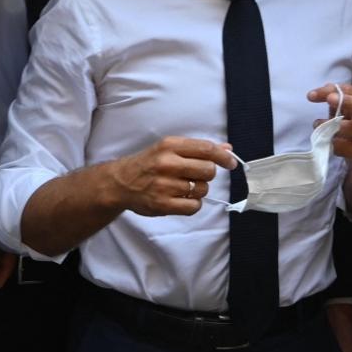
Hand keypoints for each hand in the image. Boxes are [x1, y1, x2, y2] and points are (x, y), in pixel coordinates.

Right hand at [106, 136, 236, 216]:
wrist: (120, 182)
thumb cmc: (149, 163)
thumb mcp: (169, 148)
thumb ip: (198, 148)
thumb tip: (228, 149)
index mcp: (170, 146)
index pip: (206, 149)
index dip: (223, 157)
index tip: (231, 163)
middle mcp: (167, 164)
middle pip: (208, 170)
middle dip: (208, 174)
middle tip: (198, 175)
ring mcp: (164, 185)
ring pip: (202, 189)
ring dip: (199, 189)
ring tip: (185, 187)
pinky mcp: (162, 204)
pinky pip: (193, 206)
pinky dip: (193, 203)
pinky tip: (183, 199)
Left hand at [309, 83, 351, 173]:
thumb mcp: (346, 111)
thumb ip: (336, 101)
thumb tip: (320, 91)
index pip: (350, 91)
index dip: (332, 90)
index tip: (312, 95)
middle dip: (346, 101)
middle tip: (329, 99)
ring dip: (332, 125)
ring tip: (317, 125)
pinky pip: (347, 147)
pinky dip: (333, 144)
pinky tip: (326, 142)